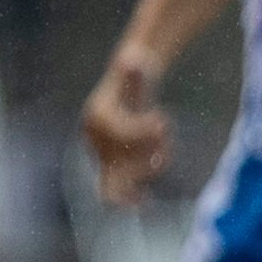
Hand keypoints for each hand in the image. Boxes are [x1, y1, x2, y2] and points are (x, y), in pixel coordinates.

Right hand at [81, 48, 173, 207]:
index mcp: (97, 116)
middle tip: (166, 140)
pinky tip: (143, 202)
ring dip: (143, 171)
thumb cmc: (135, 79)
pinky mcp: (111, 167)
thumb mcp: (136, 70)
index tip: (165, 119)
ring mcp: (101, 155)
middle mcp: (94, 139)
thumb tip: (131, 59)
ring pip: (119, 177)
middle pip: (118, 158)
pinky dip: (128, 197)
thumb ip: (133, 69)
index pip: (120, 131)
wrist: (129, 93)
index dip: (143, 131)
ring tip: (163, 155)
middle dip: (144, 154)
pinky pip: (114, 190)